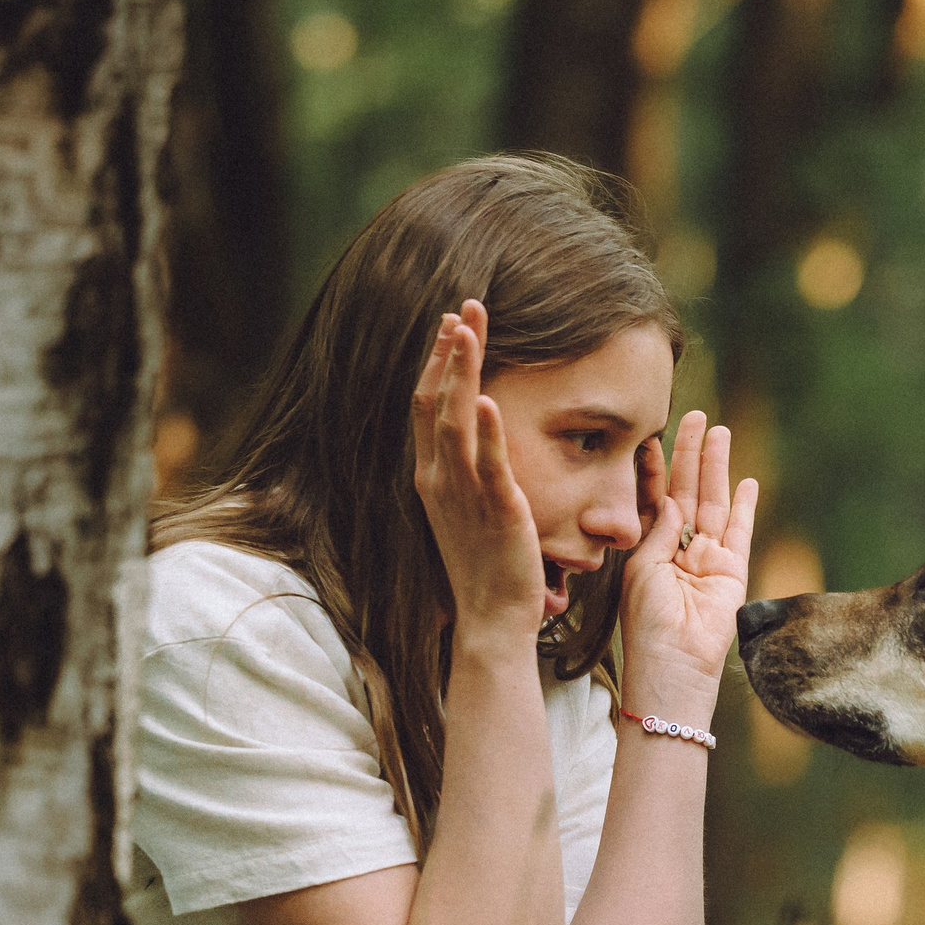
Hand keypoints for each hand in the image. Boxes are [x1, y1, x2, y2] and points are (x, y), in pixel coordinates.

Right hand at [410, 300, 543, 637]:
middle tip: (464, 306)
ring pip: (455, 422)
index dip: (437, 362)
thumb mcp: (469, 509)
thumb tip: (477, 435)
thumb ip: (468, 470)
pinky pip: (488, 466)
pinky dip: (485, 431)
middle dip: (449, 350)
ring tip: (469, 330)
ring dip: (462, 372)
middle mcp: (441, 480)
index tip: (451, 324)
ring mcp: (464, 495)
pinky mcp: (496, 512)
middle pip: (435, 401)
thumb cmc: (486, 567)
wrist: (491, 618)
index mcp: (433, 477)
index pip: (427, 406)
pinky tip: (485, 397)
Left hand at [619, 410, 757, 705]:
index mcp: (649, 550)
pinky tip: (747, 481)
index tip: (651, 435)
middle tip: (695, 416)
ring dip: (716, 467)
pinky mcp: (733, 572)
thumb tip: (670, 499)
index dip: (654, 468)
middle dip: (690, 454)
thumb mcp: (640, 569)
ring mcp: (708, 560)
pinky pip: (740, 532)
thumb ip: (657, 530)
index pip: (654, 499)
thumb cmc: (646, 625)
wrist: (673, 666)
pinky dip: (744, 507)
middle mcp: (679, 550)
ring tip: (719, 432)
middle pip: (687, 491)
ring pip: (713, 502)